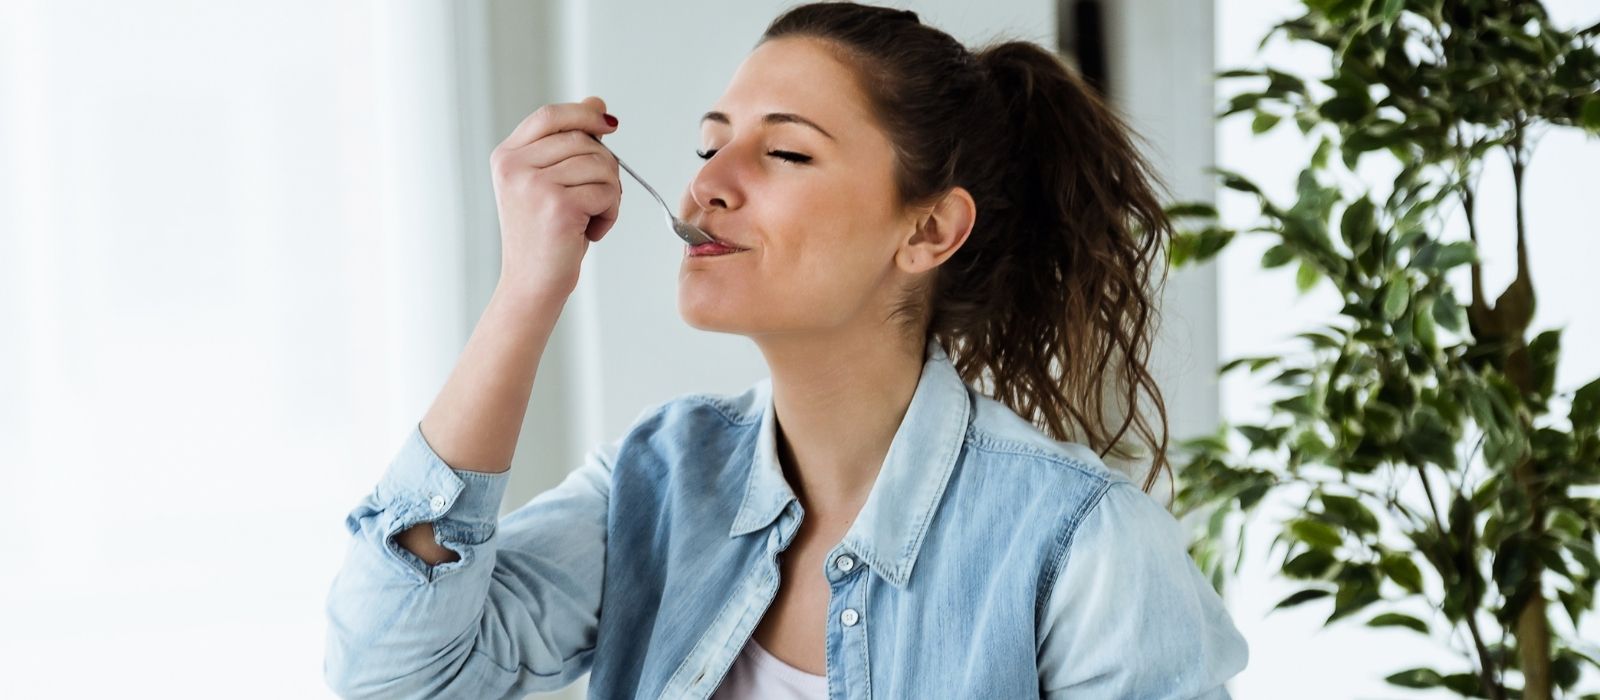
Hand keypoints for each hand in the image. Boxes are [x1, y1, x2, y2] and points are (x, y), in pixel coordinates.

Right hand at [489, 96, 619, 300]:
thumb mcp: (548, 182)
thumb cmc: (543, 236)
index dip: (583, 115)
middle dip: (604, 167)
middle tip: (597, 199)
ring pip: (601, 165)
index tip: (608, 126)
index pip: (549, 116)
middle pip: (583, 140)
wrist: (532, 284)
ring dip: (609, 194)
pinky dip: (610, 214)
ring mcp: (534, 185)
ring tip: (590, 218)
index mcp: (506, 156)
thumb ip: (566, 143)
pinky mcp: (558, 205)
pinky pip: (607, 192)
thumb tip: (596, 104)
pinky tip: (591, 231)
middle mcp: (514, 166)